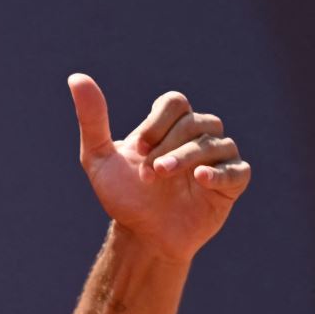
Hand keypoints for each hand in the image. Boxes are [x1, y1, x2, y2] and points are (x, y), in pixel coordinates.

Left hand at [67, 74, 250, 262]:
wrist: (142, 236)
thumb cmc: (124, 196)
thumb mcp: (99, 159)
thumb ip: (92, 120)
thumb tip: (76, 77)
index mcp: (169, 125)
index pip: (175, 102)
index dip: (158, 121)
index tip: (138, 147)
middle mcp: (197, 136)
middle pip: (195, 122)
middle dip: (169, 144)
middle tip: (148, 172)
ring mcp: (217, 159)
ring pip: (216, 143)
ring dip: (188, 156)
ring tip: (163, 175)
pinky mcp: (231, 184)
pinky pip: (238, 170)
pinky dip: (221, 173)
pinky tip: (200, 179)